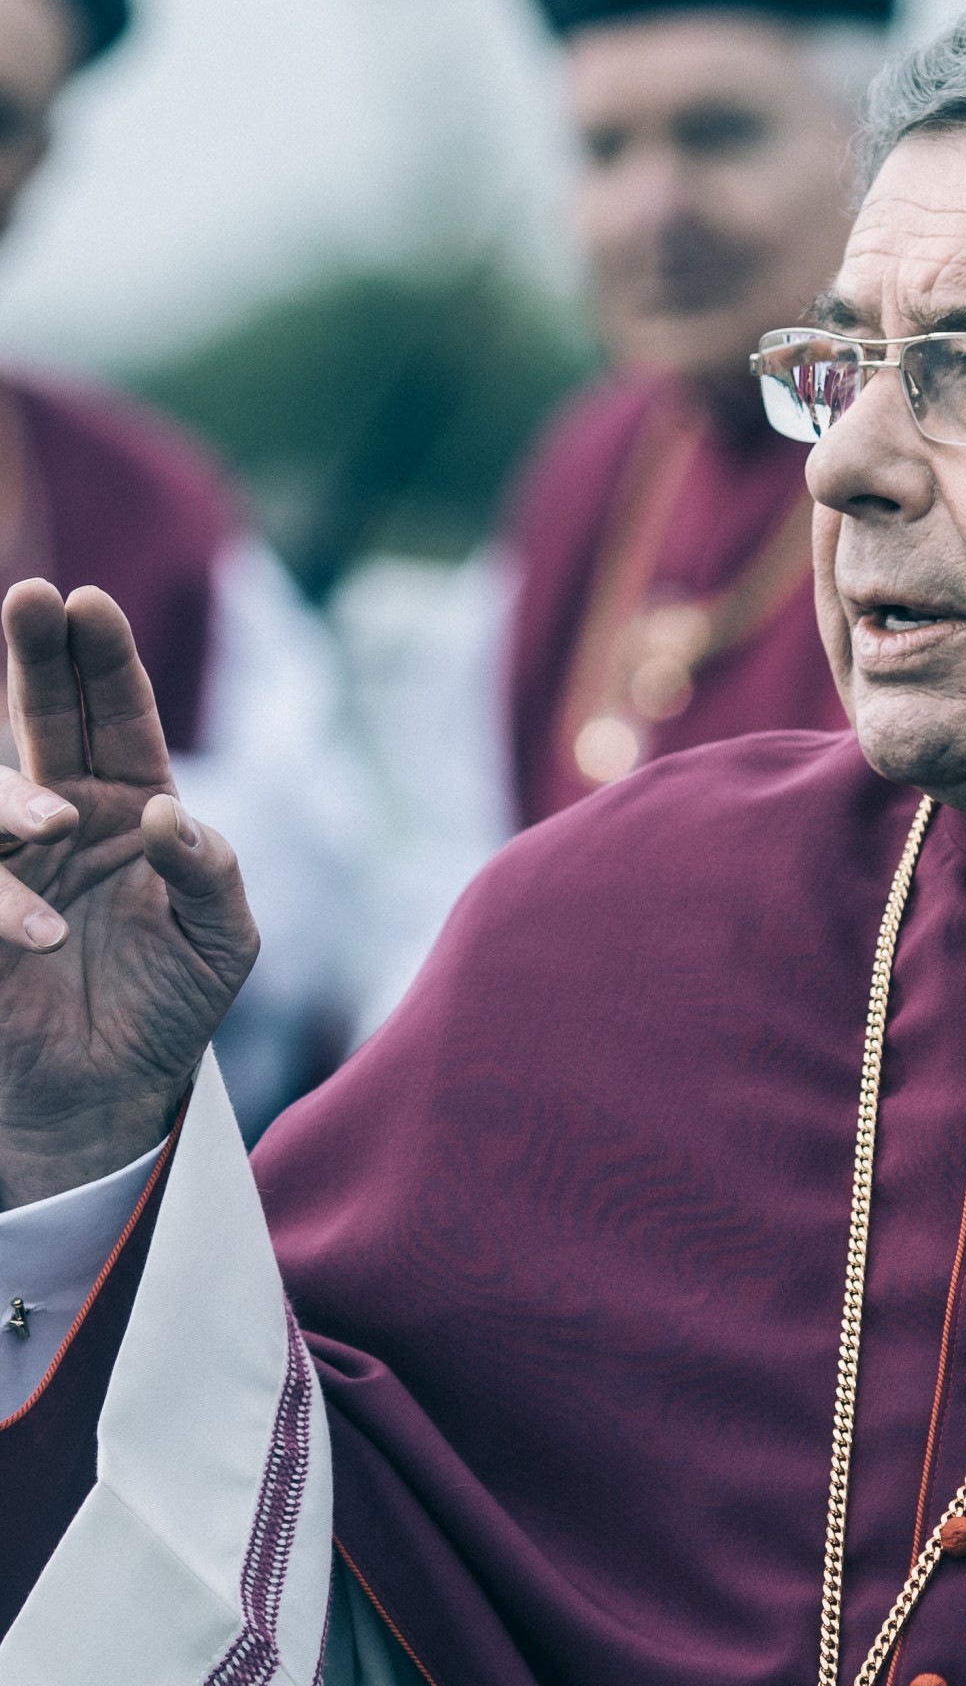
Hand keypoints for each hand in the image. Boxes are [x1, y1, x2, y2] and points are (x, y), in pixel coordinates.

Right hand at [0, 580, 256, 1203]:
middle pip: (42, 714)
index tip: (88, 602)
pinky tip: (40, 937)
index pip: (116, 718)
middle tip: (33, 595)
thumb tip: (166, 814)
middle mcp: (61, 816)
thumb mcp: (223, 941)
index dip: (102, 661)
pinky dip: (2, 902)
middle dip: (38, 654)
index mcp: (128, 807)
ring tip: (54, 826)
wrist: (111, 1090)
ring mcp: (9, 860)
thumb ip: (211, 872)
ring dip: (12, 798)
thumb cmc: (170, 1004)